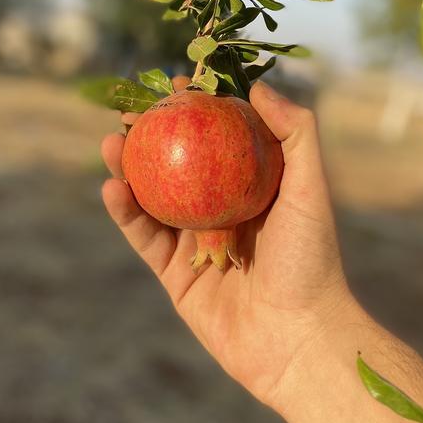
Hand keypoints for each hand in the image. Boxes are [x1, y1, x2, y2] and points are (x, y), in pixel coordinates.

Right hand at [101, 79, 353, 409]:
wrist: (297, 339)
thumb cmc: (310, 260)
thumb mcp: (310, 189)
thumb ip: (295, 134)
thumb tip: (259, 87)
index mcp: (254, 189)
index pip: (219, 140)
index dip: (197, 111)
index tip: (177, 83)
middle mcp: (222, 211)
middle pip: (179, 165)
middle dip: (154, 137)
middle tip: (130, 112)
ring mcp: (196, 243)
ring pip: (153, 198)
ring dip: (129, 169)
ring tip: (112, 141)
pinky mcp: (175, 274)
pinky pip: (144, 237)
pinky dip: (125, 213)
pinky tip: (112, 187)